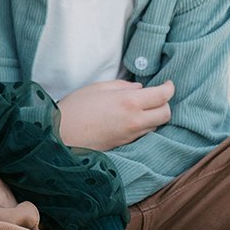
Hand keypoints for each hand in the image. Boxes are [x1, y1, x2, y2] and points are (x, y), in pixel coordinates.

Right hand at [57, 79, 173, 151]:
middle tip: (156, 96)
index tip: (167, 83)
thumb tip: (139, 88)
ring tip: (143, 107)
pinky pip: (143, 134)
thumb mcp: (97, 87)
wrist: (60, 136)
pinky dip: (144, 126)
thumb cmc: (75, 108)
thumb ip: (122, 85)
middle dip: (165, 103)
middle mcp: (134, 121)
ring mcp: (131, 136)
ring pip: (156, 126)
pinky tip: (132, 119)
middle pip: (166, 114)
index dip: (169, 88)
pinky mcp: (125, 145)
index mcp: (129, 102)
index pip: (162, 96)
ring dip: (154, 116)